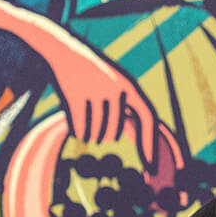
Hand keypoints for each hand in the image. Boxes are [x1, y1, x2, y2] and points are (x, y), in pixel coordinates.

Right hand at [46, 37, 158, 165]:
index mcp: (129, 85)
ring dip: (91, 135)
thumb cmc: (92, 75)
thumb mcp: (114, 87)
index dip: (150, 142)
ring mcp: (94, 90)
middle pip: (114, 131)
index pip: (148, 116)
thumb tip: (141, 136)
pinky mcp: (75, 95)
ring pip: (96, 132)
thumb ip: (127, 109)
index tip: (151, 164)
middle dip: (107, 136)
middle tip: (102, 138)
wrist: (64, 52)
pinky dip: (78, 131)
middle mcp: (115, 87)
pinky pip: (79, 128)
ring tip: (87, 130)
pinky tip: (76, 129)